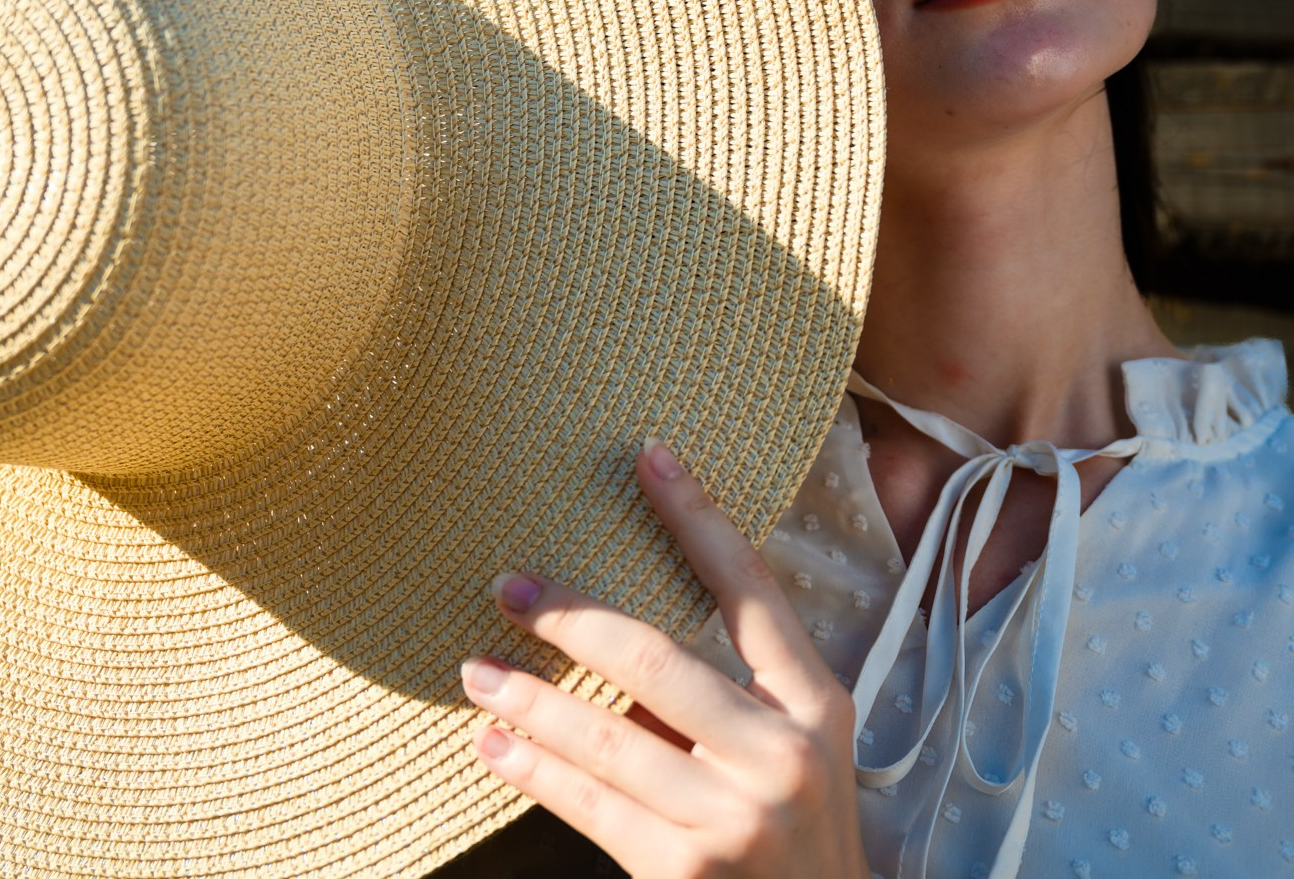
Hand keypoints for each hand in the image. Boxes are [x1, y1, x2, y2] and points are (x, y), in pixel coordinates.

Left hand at [463, 441, 867, 878]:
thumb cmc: (796, 835)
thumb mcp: (793, 754)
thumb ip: (727, 699)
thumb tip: (610, 635)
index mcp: (816, 703)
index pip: (751, 588)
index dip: (698, 518)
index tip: (648, 456)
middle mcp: (781, 753)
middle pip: (657, 658)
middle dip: (572, 617)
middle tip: (510, 587)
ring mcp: (734, 816)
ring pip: (606, 736)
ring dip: (529, 700)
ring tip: (477, 672)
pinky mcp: (686, 871)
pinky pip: (589, 806)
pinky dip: (532, 771)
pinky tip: (493, 747)